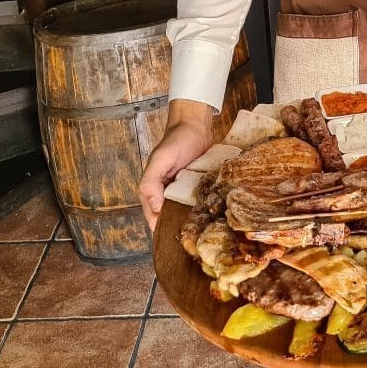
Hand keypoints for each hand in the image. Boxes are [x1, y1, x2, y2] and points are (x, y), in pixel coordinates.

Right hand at [139, 99, 213, 230]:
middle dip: (182, 229)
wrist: (195, 126)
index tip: (179, 240)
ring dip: (194, 221)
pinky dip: (205, 209)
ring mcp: (182, 192)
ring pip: (186, 214)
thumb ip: (151, 181)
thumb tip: (154, 206)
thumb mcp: (160, 160)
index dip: (164, 230)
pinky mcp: (197, 188)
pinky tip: (215, 216)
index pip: (154, 219)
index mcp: (152, 192)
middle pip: (171, 220)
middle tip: (197, 238)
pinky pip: (199, 203)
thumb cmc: (175, 141)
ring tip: (208, 231)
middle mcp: (166, 195)